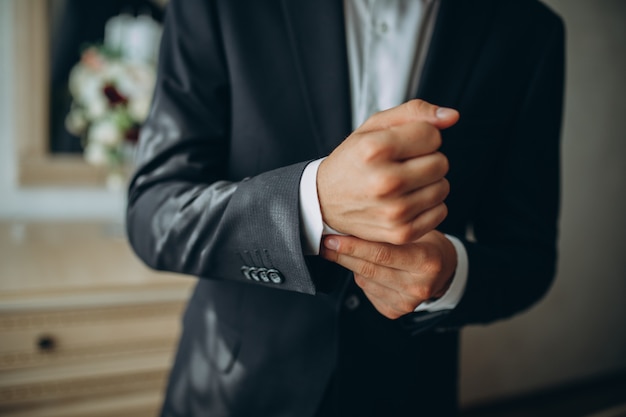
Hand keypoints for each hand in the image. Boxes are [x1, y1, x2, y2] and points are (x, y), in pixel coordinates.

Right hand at [317, 99, 458, 244]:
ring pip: (443, 187)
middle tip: (403, 165)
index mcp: (375, 149)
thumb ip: (414, 112)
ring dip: (429, 183)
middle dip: (427, 159)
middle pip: (441, 163)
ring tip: (404, 183)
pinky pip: (440, 212)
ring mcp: (394, 210)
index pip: (432, 136)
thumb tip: (452, 117)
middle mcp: (385, 181)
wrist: (324, 202)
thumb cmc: (353, 161)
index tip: (403, 145)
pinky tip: (407, 201)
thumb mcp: (374, 127)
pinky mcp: (401, 232)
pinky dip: (428, 205)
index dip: (422, 137)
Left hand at [320, 230, 457, 318]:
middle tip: (324, 244)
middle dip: (343, 255)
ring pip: (365, 280)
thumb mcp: (415, 232)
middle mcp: (419, 286)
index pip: (383, 254)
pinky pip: (367, 291)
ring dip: (351, 265)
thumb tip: (348, 228)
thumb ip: (388, 234)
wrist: (443, 270)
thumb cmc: (426, 244)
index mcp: (427, 261)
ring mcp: (407, 302)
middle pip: (370, 269)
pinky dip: (361, 277)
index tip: (332, 239)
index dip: (354, 246)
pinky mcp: (396, 311)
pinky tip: (364, 267)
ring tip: (345, 251)